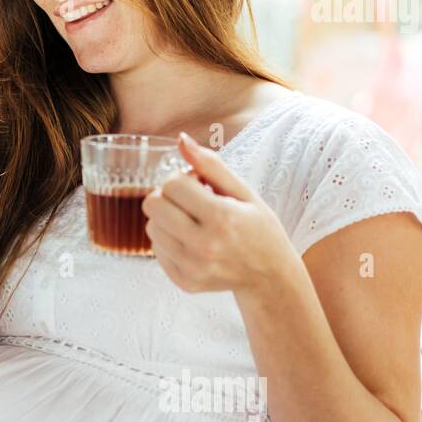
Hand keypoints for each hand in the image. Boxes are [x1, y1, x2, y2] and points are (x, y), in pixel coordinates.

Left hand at [142, 131, 293, 293]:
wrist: (270, 277)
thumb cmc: (259, 229)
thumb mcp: (243, 192)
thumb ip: (211, 165)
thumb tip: (181, 140)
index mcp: (222, 218)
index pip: (172, 184)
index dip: (182, 178)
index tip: (199, 185)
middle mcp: (204, 246)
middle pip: (152, 205)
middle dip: (168, 197)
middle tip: (190, 202)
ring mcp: (192, 267)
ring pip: (151, 227)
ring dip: (167, 219)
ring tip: (192, 222)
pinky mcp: (184, 281)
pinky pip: (156, 250)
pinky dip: (169, 241)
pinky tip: (191, 241)